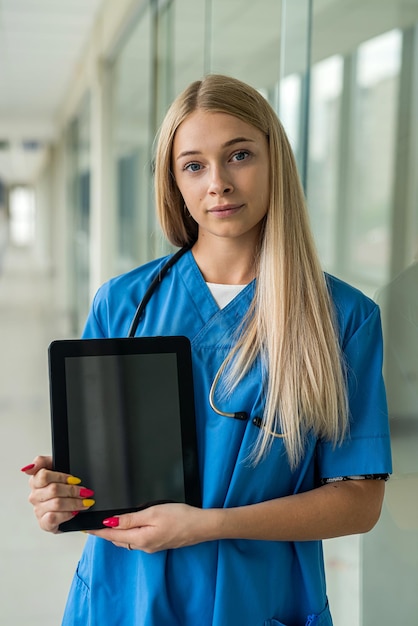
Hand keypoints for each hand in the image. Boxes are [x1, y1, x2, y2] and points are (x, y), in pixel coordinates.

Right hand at [21, 456, 94, 532]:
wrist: (69, 503)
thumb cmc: (62, 484)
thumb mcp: (56, 465)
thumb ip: (41, 461)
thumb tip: (28, 468)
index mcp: (35, 481)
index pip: (43, 476)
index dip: (62, 477)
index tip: (75, 479)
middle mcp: (35, 496)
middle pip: (54, 490)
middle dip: (73, 490)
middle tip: (85, 491)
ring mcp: (38, 510)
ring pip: (56, 503)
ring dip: (74, 502)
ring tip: (85, 501)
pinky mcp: (44, 523)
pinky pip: (53, 518)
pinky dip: (67, 514)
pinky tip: (75, 512)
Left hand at [89, 503, 219, 552]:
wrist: (202, 526)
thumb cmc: (180, 517)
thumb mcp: (152, 513)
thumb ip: (130, 519)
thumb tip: (110, 522)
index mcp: (140, 539)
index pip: (113, 535)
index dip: (98, 531)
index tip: (85, 528)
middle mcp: (144, 546)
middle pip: (118, 540)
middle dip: (105, 533)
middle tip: (92, 525)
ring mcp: (152, 546)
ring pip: (127, 541)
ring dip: (116, 534)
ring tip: (106, 525)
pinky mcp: (159, 543)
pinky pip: (137, 540)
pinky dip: (128, 534)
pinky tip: (128, 527)